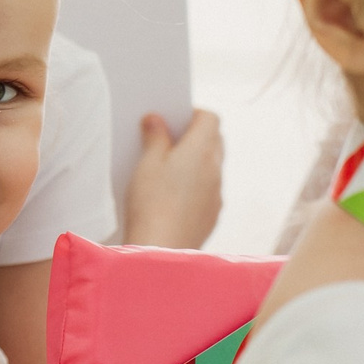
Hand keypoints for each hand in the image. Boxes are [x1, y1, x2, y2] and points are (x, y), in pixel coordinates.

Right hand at [121, 110, 223, 250]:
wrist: (161, 250)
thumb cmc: (150, 204)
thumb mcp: (146, 164)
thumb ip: (154, 137)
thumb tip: (156, 120)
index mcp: (201, 150)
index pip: (210, 118)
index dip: (192, 113)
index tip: (173, 118)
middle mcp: (215, 170)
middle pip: (215, 141)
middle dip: (195, 136)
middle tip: (168, 138)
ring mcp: (217, 194)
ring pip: (212, 167)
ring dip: (195, 161)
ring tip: (167, 167)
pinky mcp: (212, 215)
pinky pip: (208, 190)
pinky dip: (195, 185)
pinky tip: (172, 194)